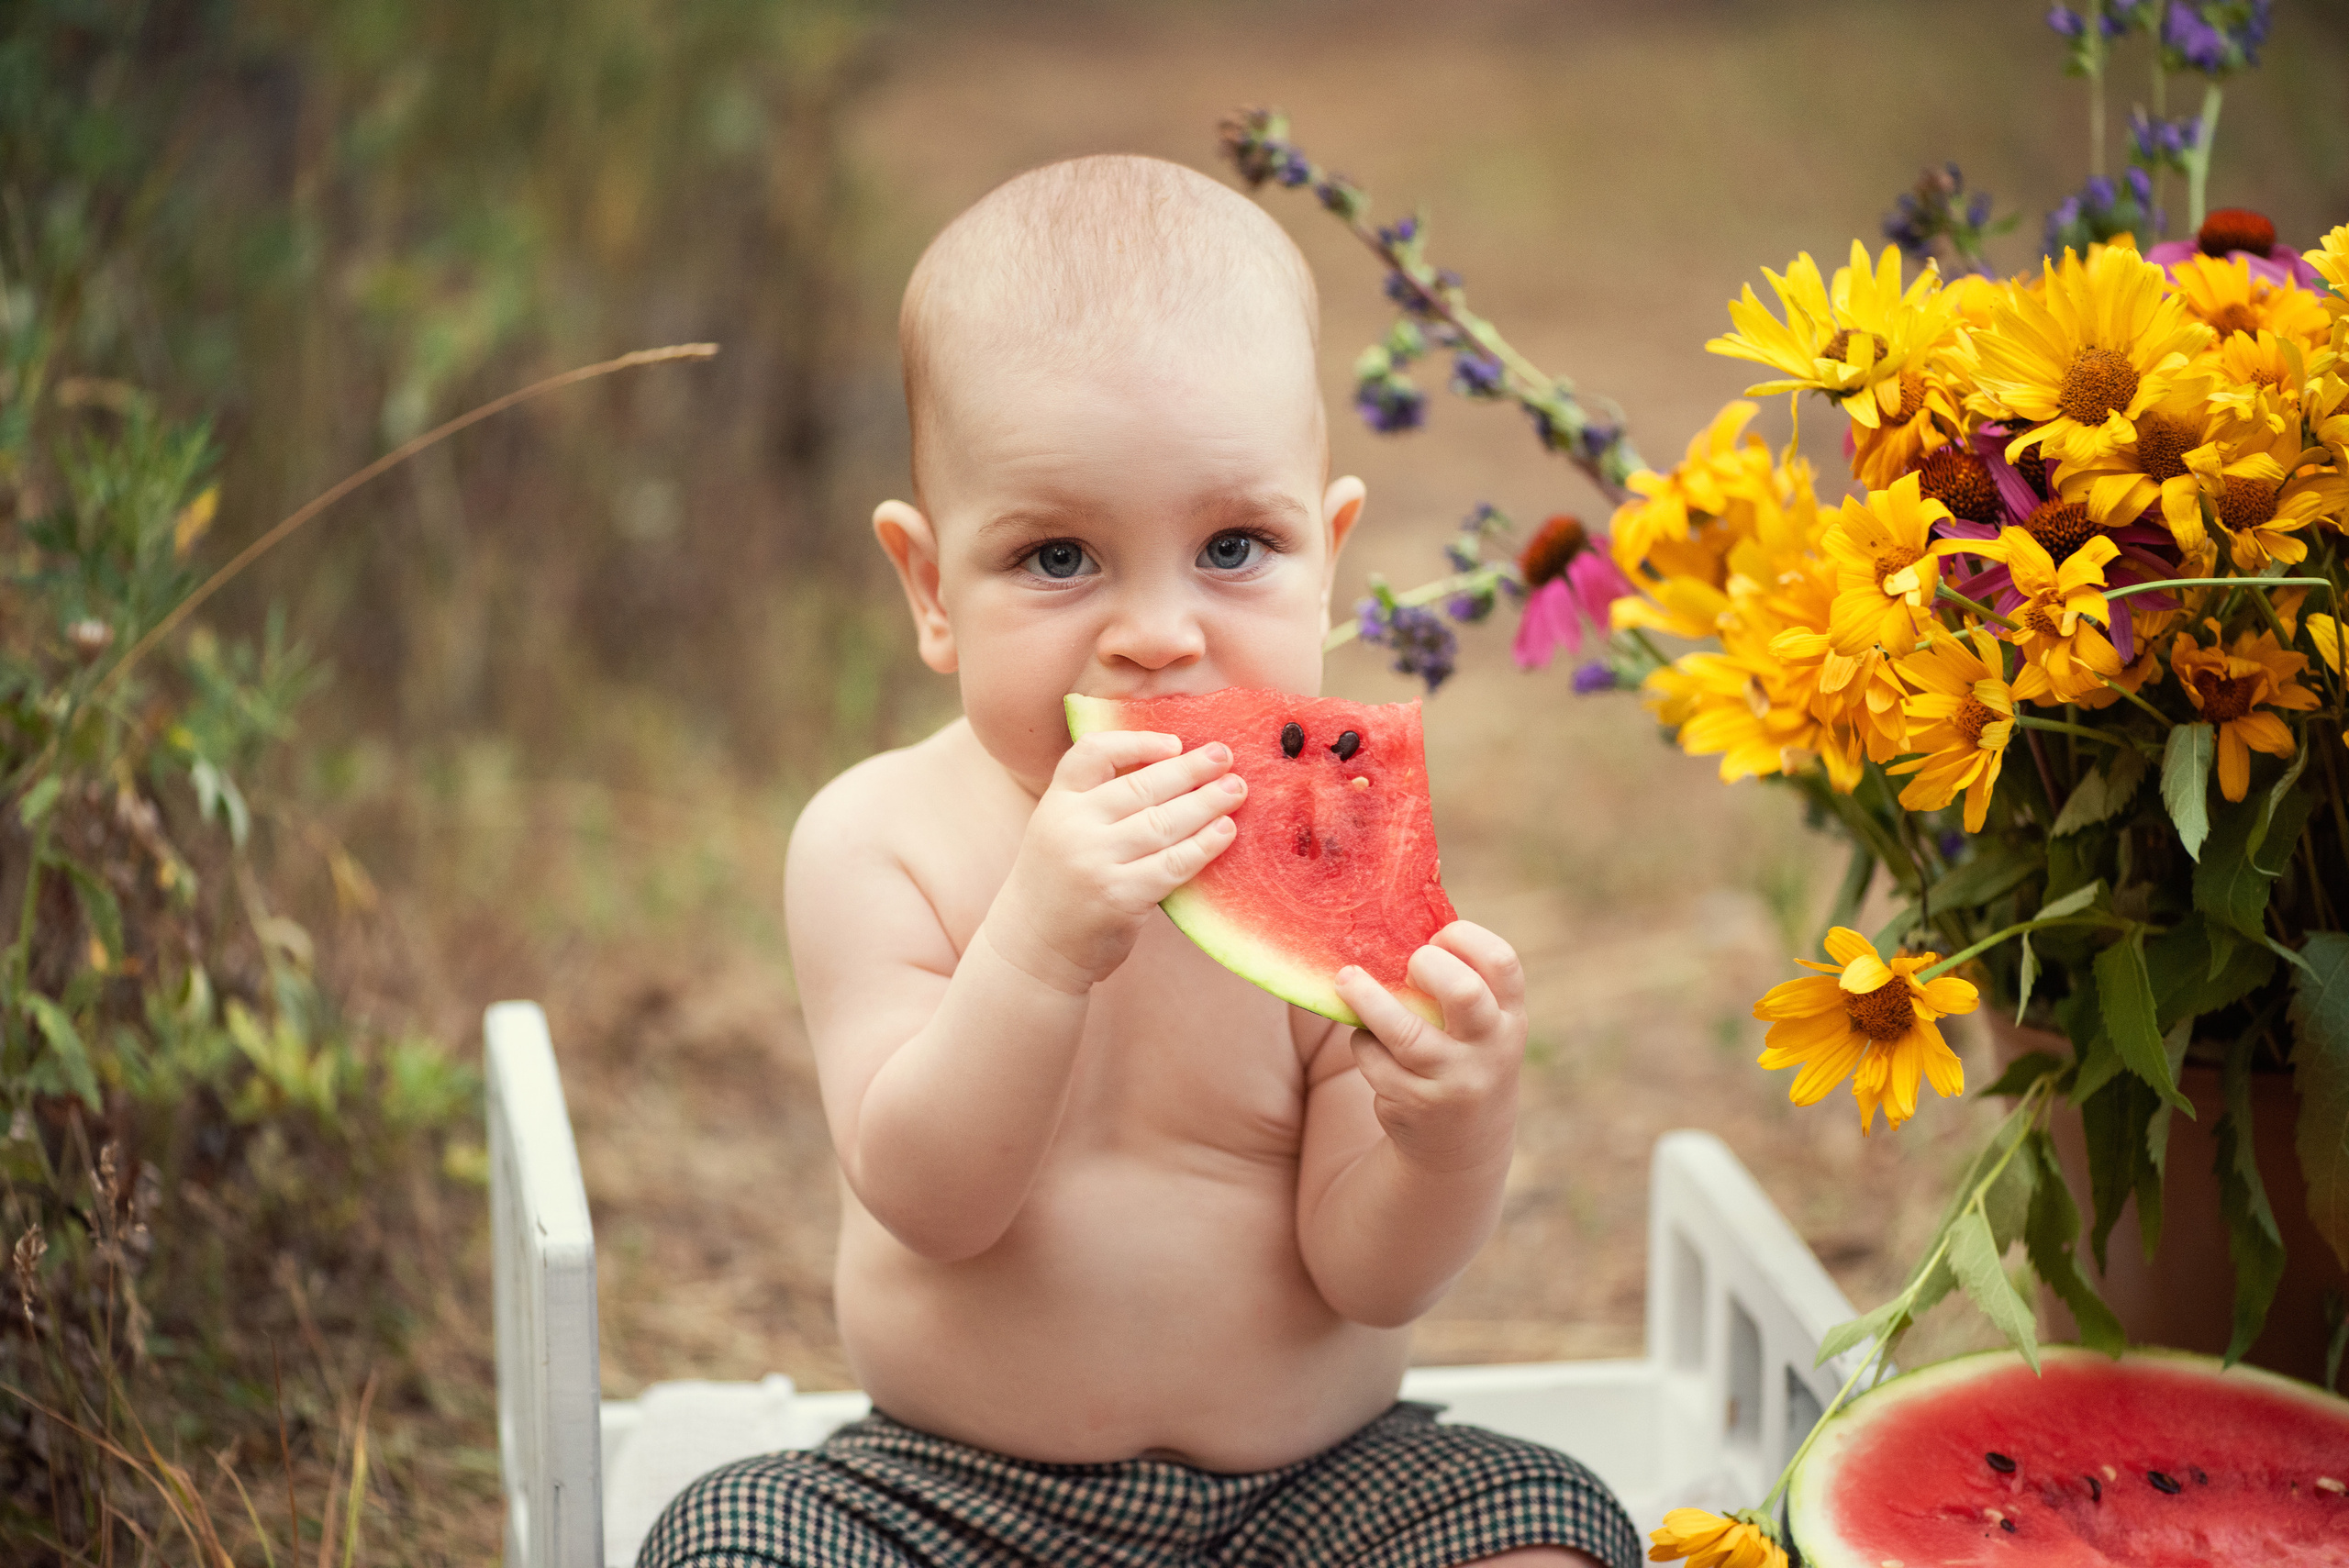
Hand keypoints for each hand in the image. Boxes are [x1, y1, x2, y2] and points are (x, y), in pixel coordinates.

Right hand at [989, 730, 1244, 992]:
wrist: (1033, 950)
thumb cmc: (1059, 886)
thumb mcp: (1060, 831)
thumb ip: (1097, 803)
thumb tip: (1171, 770)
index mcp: (1056, 802)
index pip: (1094, 753)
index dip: (1137, 741)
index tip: (1174, 742)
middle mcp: (1072, 827)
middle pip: (1141, 786)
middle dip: (1190, 769)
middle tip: (1225, 756)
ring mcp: (1095, 862)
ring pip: (1163, 822)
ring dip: (1206, 803)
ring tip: (1236, 789)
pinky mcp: (1120, 897)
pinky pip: (1173, 864)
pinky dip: (1204, 845)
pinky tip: (1226, 831)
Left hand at [1334, 922, 1525, 1174]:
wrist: (1463, 1146)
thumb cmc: (1462, 1058)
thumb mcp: (1480, 1027)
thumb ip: (1459, 983)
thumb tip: (1400, 917)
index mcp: (1509, 1017)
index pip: (1502, 963)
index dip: (1467, 938)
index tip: (1438, 936)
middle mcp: (1490, 1049)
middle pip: (1462, 992)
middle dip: (1426, 967)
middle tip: (1407, 963)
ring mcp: (1454, 1080)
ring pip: (1404, 1032)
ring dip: (1368, 1000)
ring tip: (1344, 979)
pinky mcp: (1416, 1104)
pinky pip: (1375, 1060)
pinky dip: (1363, 1045)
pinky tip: (1368, 1043)